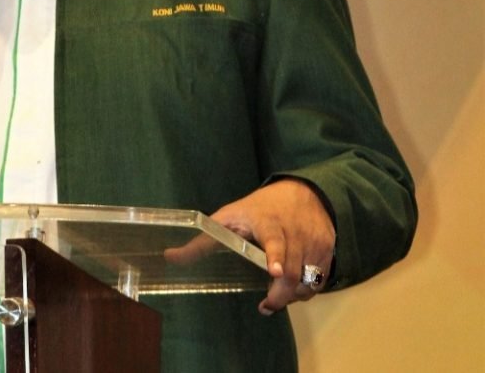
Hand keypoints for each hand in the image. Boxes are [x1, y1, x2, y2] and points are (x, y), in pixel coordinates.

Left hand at [209, 179, 334, 314]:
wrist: (303, 192)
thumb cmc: (258, 208)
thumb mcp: (228, 218)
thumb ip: (203, 241)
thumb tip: (169, 257)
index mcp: (269, 223)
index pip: (275, 240)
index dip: (276, 256)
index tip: (275, 272)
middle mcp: (295, 233)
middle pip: (295, 271)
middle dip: (282, 294)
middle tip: (266, 305)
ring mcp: (314, 242)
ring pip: (309, 280)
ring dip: (293, 295)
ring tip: (274, 299)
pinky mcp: (327, 251)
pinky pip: (320, 280)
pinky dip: (306, 291)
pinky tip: (291, 292)